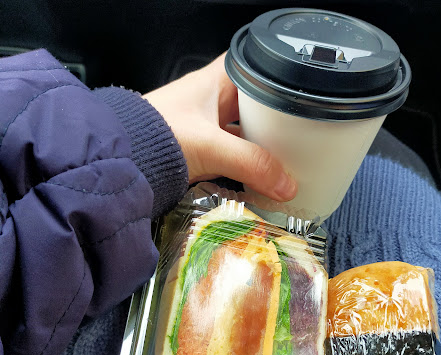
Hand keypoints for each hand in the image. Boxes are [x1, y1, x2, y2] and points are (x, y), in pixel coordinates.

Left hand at [143, 53, 296, 201]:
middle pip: (256, 103)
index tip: (299, 95)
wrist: (122, 162)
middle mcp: (212, 100)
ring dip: (261, 144)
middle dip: (276, 119)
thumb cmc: (152, 136)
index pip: (256, 68)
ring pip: (245, 130)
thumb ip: (251, 163)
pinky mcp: (202, 149)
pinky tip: (259, 173)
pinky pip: (233, 152)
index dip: (278, 77)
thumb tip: (285, 183)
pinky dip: (246, 162)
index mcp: (215, 81)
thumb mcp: (210, 146)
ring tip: (285, 156)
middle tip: (299, 133)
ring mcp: (207, 125)